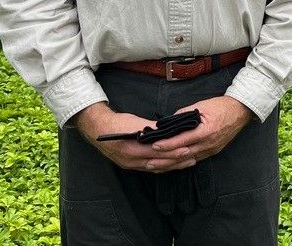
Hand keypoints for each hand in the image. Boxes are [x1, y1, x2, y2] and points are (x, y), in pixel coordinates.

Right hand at [71, 102, 196, 172]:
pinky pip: (149, 169)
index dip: (173, 151)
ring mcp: (130, 164)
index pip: (157, 152)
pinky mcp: (130, 165)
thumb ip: (151, 127)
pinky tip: (171, 165)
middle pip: (159, 163)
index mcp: (133, 148)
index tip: (187, 148)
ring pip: (155, 168)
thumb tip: (167, 128)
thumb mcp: (135, 123)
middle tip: (193, 156)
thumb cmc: (118, 123)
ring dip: (171, 165)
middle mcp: (132, 159)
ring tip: (187, 161)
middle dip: (176, 160)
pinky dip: (161, 167)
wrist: (98, 129)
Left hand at [143, 96, 255, 171]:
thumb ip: (184, 113)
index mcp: (206, 131)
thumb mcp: (202, 105)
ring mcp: (211, 149)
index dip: (167, 144)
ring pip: (188, 160)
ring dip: (171, 164)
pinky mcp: (213, 151)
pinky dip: (182, 162)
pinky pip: (195, 159)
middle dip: (165, 159)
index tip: (154, 145)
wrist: (240, 111)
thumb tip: (169, 121)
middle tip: (149, 162)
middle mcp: (208, 143)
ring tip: (157, 166)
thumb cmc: (221, 106)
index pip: (182, 140)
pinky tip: (173, 164)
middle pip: (183, 155)